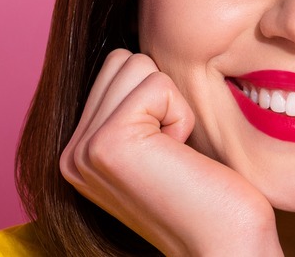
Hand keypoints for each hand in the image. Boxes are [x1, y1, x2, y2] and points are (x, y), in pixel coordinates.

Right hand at [60, 49, 281, 255]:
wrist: (225, 243)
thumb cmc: (207, 191)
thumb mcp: (157, 142)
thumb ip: (131, 105)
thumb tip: (133, 56)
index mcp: (78, 150)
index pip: (115, 67)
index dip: (158, 98)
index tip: (167, 150)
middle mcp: (70, 152)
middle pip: (122, 60)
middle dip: (163, 95)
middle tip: (173, 150)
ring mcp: (83, 149)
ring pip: (137, 64)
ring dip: (172, 104)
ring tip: (174, 153)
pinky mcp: (108, 143)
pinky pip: (156, 84)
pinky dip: (181, 116)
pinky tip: (178, 157)